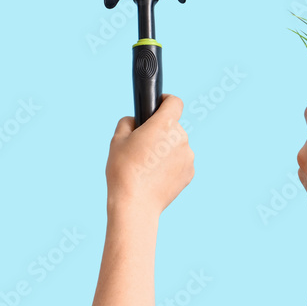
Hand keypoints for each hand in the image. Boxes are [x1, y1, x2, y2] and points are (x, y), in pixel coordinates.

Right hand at [105, 95, 193, 216]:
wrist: (135, 204)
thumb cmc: (124, 171)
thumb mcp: (116, 140)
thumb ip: (127, 122)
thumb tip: (135, 121)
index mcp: (165, 125)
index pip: (174, 102)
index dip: (166, 101)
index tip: (159, 105)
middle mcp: (181, 137)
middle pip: (173, 126)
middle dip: (160, 132)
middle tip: (143, 146)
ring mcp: (188, 156)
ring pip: (177, 145)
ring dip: (166, 149)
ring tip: (148, 165)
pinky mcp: (190, 173)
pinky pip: (181, 161)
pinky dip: (171, 165)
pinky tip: (156, 176)